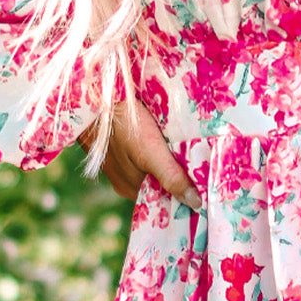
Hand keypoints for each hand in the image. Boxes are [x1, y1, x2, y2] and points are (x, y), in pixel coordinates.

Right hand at [78, 100, 201, 207]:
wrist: (92, 96)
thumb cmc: (122, 126)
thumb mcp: (151, 153)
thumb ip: (171, 177)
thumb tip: (196, 204)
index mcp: (131, 189)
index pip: (165, 197)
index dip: (185, 191)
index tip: (207, 185)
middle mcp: (125, 181)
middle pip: (160, 182)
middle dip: (180, 175)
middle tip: (204, 164)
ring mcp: (120, 164)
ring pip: (153, 167)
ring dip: (169, 159)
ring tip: (191, 149)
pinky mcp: (118, 146)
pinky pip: (144, 153)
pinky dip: (158, 148)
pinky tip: (168, 136)